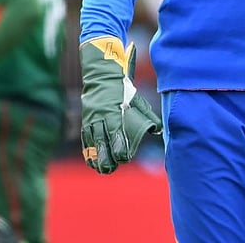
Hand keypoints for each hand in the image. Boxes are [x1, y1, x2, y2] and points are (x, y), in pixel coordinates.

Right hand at [80, 36, 161, 173]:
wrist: (102, 75)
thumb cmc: (123, 89)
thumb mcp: (137, 100)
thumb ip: (147, 116)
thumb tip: (158, 130)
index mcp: (113, 110)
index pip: (115, 132)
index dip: (119, 146)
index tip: (124, 157)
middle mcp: (100, 115)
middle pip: (102, 139)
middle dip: (106, 156)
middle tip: (111, 169)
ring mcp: (91, 118)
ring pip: (92, 140)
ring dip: (97, 156)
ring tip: (102, 170)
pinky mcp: (86, 120)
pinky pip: (86, 137)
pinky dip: (88, 150)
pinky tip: (92, 162)